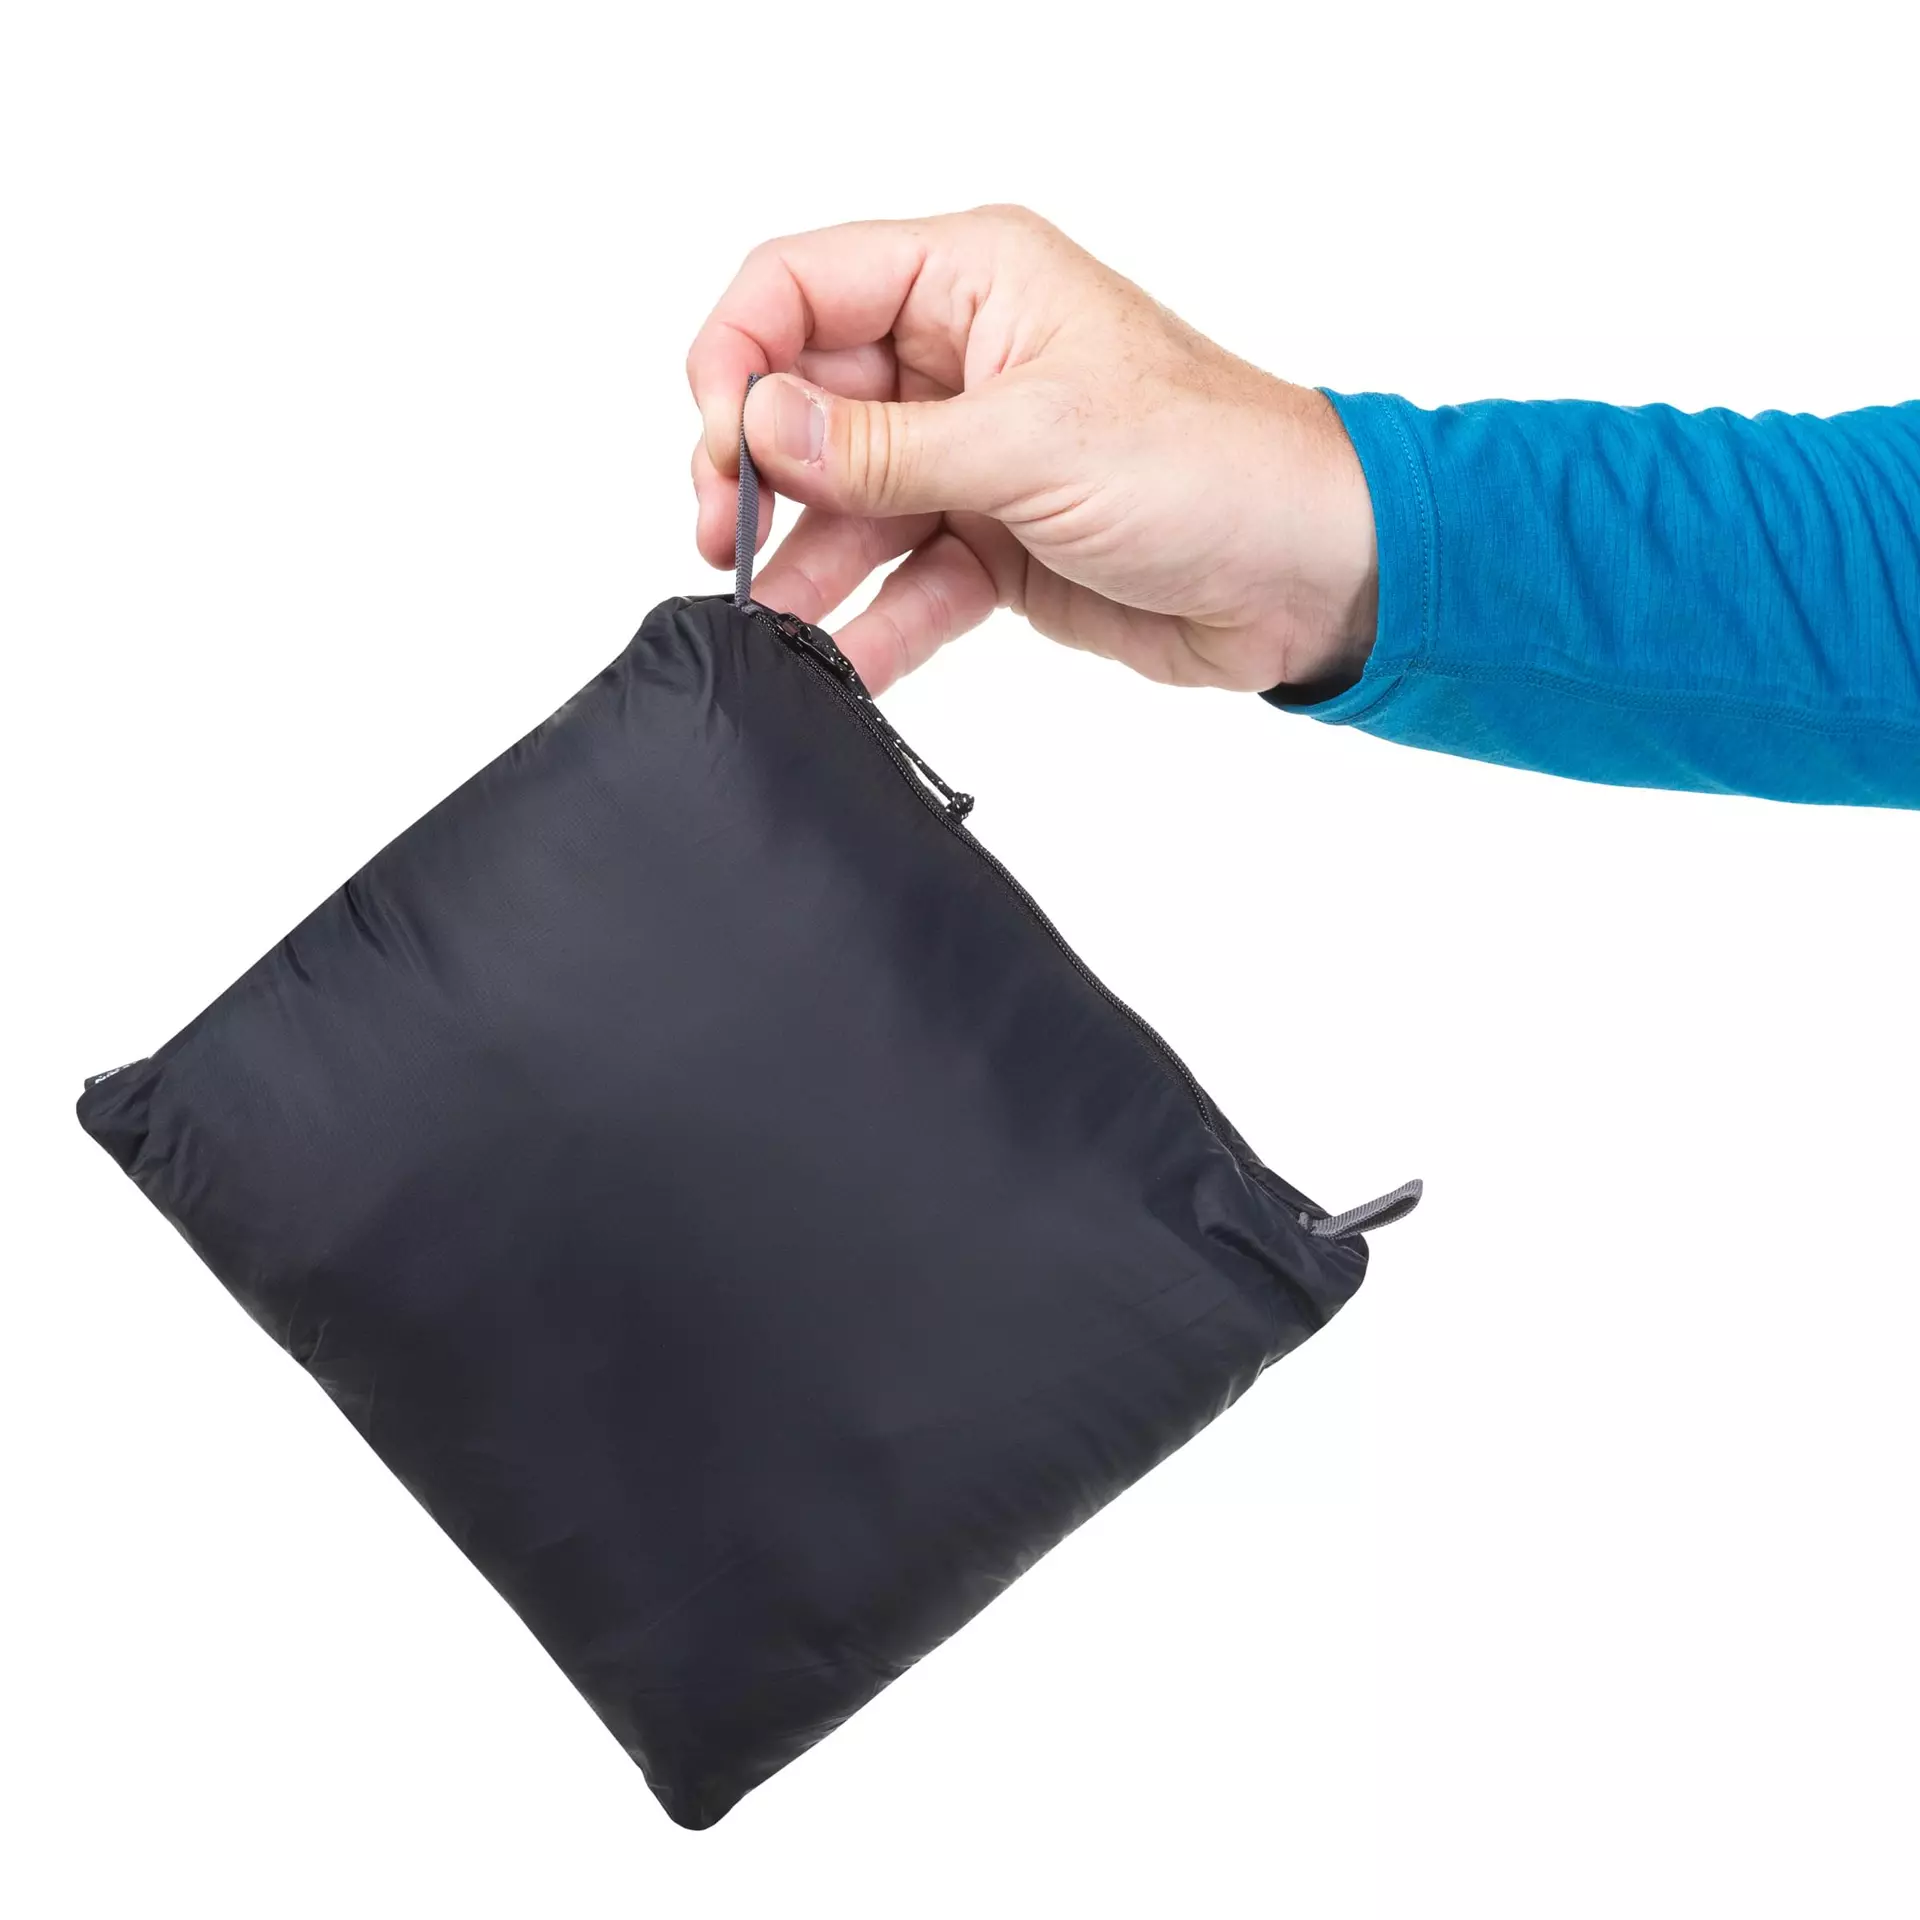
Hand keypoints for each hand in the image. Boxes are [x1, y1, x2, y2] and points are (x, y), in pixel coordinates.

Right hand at [688, 205, 1378, 697]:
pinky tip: (841, 663)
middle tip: (725, 542)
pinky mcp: (994, 542)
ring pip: (849, 502)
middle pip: (807, 403)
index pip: (801, 288)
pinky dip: (873, 623)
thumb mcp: (1032, 442)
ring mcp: (974, 456)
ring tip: (771, 622)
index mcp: (972, 280)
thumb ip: (883, 445)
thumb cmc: (1211, 463)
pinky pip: (905, 578)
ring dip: (806, 562)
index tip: (719, 446)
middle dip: (759, 474)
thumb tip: (757, 428)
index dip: (739, 359)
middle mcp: (961, 359)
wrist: (1308, 572)